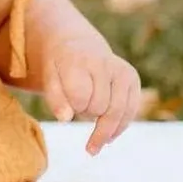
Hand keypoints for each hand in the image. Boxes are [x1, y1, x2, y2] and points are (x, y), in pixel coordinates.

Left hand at [40, 35, 140, 154]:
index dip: (73, 106)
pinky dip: (119, 128)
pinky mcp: (132, 78)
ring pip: (117, 113)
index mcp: (79, 60)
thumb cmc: (62, 68)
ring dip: (103, 126)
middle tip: (79, 103)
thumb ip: (55, 100)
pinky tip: (108, 135)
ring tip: (92, 130)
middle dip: (87, 113)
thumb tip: (65, 119)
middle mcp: (104, 62)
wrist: (79, 46)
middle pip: (99, 107)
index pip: (80, 97)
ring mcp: (121, 70)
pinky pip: (130, 112)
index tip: (68, 101)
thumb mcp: (50, 79)